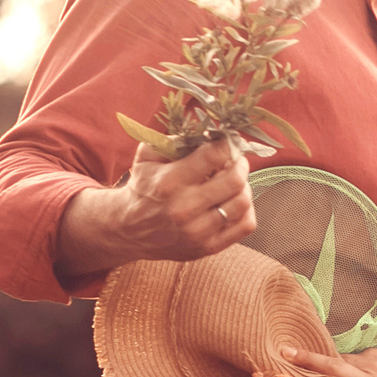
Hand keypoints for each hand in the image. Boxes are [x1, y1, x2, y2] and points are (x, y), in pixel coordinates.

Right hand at [57, 139, 252, 281]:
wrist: (129, 230)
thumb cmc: (143, 186)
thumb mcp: (148, 156)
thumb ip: (175, 139)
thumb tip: (209, 129)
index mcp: (169, 182)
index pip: (213, 156)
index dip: (227, 143)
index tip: (228, 141)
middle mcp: (184, 208)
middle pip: (234, 180)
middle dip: (240, 164)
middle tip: (236, 160)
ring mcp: (198, 231)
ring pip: (242, 202)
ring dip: (244, 186)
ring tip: (235, 180)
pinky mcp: (208, 247)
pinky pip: (245, 226)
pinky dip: (247, 210)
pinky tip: (234, 202)